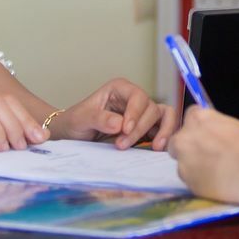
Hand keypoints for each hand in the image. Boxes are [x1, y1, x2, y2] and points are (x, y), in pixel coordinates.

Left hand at [52, 77, 168, 149]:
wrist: (74, 136)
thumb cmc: (75, 122)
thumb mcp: (81, 119)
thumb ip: (99, 118)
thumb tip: (119, 124)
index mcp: (120, 89)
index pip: (138, 96)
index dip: (136, 113)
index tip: (126, 129)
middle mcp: (134, 99)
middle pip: (152, 109)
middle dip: (140, 129)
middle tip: (122, 145)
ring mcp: (142, 114)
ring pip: (164, 117)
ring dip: (162, 132)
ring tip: (156, 148)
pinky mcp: (146, 129)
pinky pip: (163, 130)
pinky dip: (164, 138)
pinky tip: (158, 150)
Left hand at [168, 105, 238, 202]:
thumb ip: (230, 129)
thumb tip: (236, 135)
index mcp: (200, 118)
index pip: (191, 115)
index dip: (199, 125)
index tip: (208, 132)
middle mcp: (186, 138)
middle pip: (177, 140)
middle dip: (188, 147)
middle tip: (207, 154)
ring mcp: (184, 162)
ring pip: (182, 164)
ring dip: (194, 166)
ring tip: (215, 172)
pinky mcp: (188, 183)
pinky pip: (190, 181)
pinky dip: (199, 182)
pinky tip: (216, 183)